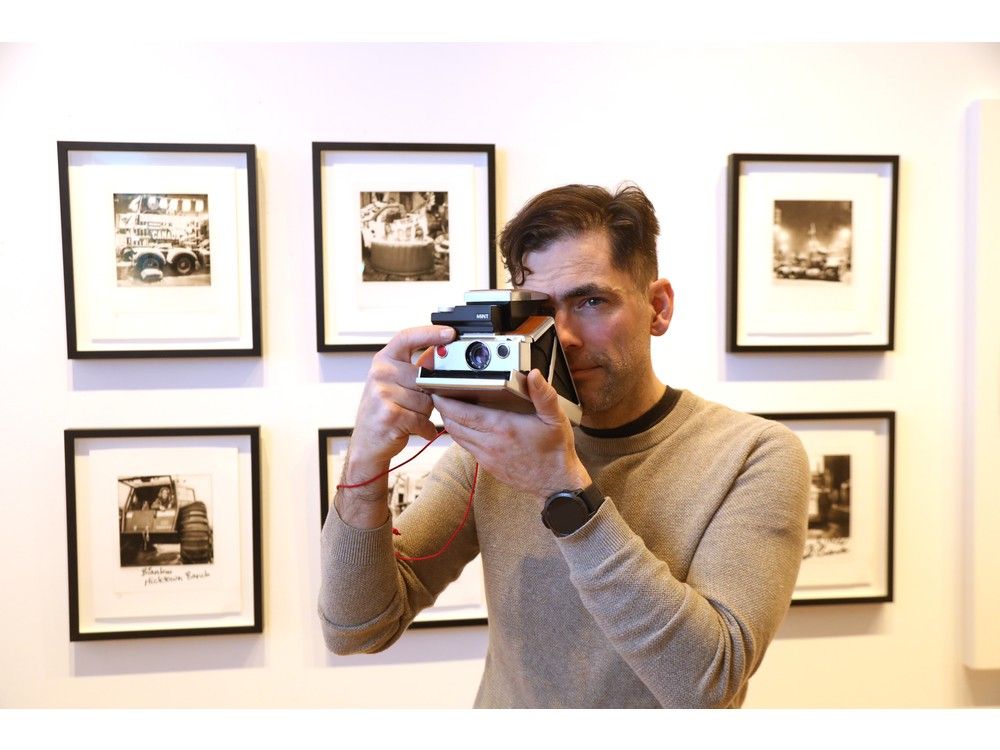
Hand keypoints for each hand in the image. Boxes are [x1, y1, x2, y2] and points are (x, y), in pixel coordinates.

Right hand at [348, 324, 455, 479]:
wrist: (366, 443)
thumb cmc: (383, 411)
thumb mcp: (394, 384)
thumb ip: (415, 369)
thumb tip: (440, 355)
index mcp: (383, 361)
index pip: (408, 338)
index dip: (431, 333)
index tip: (450, 332)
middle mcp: (380, 373)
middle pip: (425, 378)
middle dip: (427, 395)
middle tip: (412, 405)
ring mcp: (382, 393)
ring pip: (427, 401)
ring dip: (425, 414)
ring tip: (408, 417)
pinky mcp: (390, 414)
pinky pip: (423, 419)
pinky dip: (424, 428)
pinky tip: (413, 429)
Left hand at [432, 369, 590, 500]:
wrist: (556, 484)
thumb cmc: (555, 451)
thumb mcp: (555, 419)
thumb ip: (543, 395)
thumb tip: (534, 375)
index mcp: (502, 428)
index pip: (462, 413)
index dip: (445, 401)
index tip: (437, 390)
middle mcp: (490, 443)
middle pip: (453, 425)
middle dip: (442, 409)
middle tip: (439, 395)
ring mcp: (487, 456)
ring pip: (457, 437)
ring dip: (450, 423)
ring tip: (449, 408)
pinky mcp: (488, 466)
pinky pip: (467, 447)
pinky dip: (461, 435)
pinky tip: (467, 426)